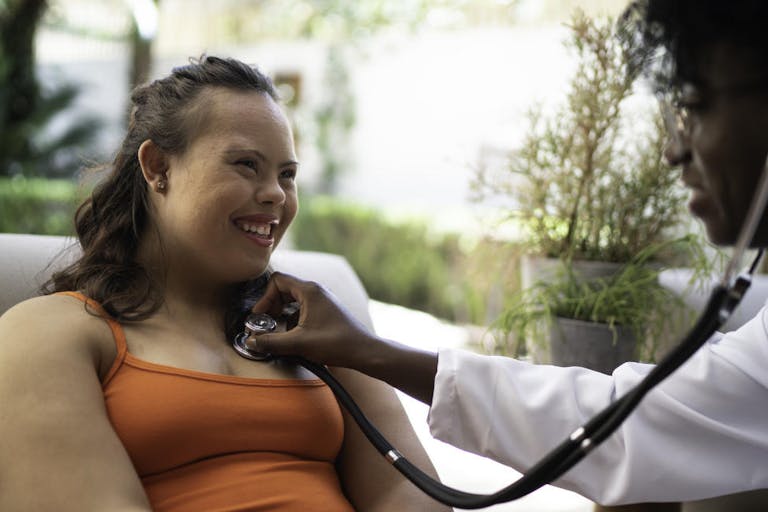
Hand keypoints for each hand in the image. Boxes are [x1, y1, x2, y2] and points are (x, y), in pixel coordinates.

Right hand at [246, 272, 378, 367]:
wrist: (364, 351)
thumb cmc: (337, 343)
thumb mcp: (299, 343)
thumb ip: (272, 342)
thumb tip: (251, 342)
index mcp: (309, 290)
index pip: (277, 281)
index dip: (265, 298)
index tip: (260, 316)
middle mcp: (316, 291)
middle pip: (284, 289)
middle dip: (272, 307)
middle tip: (267, 324)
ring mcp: (322, 301)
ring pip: (293, 301)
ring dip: (282, 315)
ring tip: (280, 333)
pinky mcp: (326, 312)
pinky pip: (303, 310)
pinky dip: (294, 320)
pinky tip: (295, 338)